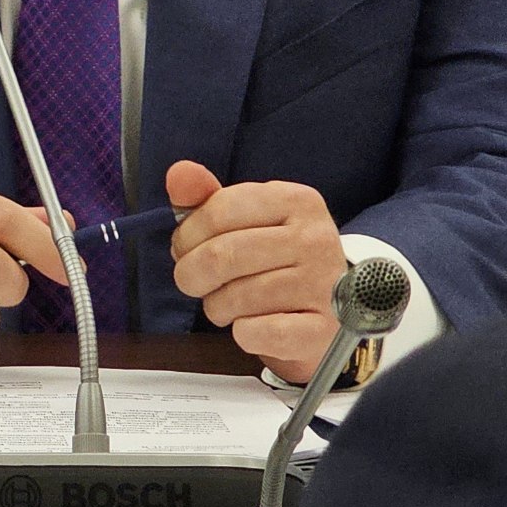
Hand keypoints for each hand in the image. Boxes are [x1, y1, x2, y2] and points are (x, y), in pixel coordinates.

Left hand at [166, 160, 349, 379]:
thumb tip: (178, 173)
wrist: (329, 309)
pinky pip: (255, 333)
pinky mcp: (322, 330)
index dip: (187, 234)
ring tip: (229, 303)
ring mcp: (323, 286)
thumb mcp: (247, 219)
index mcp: (296, 201)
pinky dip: (241, 333)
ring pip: (235, 298)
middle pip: (221, 255)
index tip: (184, 248)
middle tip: (196, 281)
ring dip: (217, 307)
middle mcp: (315, 239)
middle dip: (192, 274)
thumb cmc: (276, 259)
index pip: (220, 210)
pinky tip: (252, 325)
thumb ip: (206, 197)